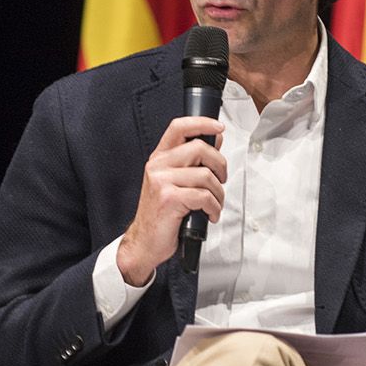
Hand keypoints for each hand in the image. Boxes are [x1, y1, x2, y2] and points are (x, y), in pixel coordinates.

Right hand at [116, 116, 226, 284]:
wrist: (145, 242)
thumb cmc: (162, 214)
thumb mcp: (175, 182)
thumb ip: (193, 161)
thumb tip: (215, 139)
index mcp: (160, 158)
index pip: (179, 127)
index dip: (202, 123)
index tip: (218, 128)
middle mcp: (158, 166)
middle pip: (200, 148)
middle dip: (220, 166)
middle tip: (221, 181)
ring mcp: (161, 181)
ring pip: (206, 175)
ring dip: (218, 193)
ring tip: (214, 204)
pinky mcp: (168, 198)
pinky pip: (204, 196)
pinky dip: (214, 208)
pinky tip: (210, 214)